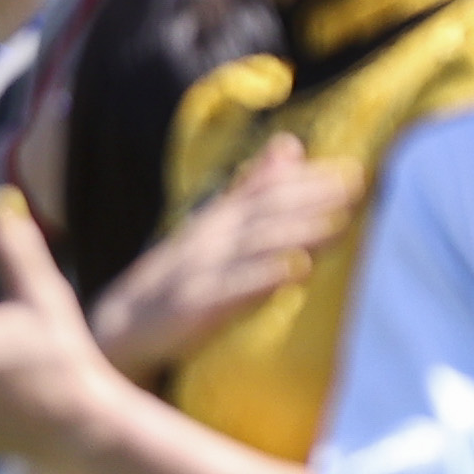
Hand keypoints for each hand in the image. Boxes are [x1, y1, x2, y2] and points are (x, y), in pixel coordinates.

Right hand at [91, 139, 360, 382]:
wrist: (116, 329)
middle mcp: (207, 240)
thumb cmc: (173, 280)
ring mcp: (198, 272)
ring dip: (296, 234)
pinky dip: (261, 280)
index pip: (263, 193)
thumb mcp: (211, 229)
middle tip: (356, 188)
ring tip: (339, 226)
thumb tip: (289, 144)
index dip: (306, 181)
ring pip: (253, 247)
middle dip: (311, 199)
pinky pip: (229, 292)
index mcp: (214, 222)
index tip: (353, 171)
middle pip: (263, 213)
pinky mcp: (191, 308)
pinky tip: (294, 273)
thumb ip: (251, 189)